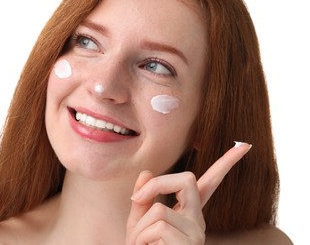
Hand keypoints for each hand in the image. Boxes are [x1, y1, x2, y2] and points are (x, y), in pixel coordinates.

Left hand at [126, 142, 251, 244]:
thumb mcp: (138, 223)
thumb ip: (143, 199)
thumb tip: (146, 172)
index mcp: (188, 210)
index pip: (210, 182)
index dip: (227, 163)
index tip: (245, 145)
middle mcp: (197, 219)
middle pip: (186, 179)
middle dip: (156, 184)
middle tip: (136, 199)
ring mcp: (196, 232)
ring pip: (160, 209)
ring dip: (138, 227)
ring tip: (139, 244)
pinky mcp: (190, 244)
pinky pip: (157, 228)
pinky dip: (140, 238)